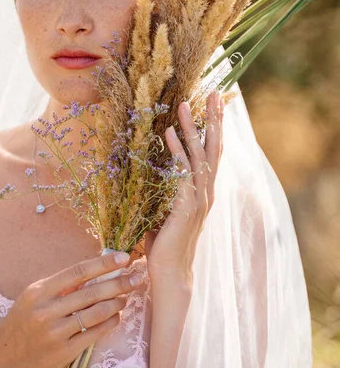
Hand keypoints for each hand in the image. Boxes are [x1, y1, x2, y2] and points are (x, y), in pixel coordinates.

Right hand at [0, 251, 142, 367]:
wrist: (3, 358)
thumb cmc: (23, 321)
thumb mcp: (34, 296)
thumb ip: (61, 284)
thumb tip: (95, 268)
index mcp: (40, 291)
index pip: (78, 272)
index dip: (104, 263)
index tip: (124, 257)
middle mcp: (47, 310)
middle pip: (92, 292)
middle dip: (120, 283)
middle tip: (138, 277)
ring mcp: (56, 333)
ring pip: (96, 313)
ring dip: (117, 303)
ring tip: (126, 297)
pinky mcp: (64, 352)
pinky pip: (94, 334)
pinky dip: (110, 322)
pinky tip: (117, 316)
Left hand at [145, 91, 223, 283]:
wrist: (170, 273)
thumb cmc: (165, 243)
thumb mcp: (166, 209)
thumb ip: (166, 188)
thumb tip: (151, 169)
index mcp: (204, 191)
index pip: (213, 153)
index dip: (216, 128)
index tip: (216, 105)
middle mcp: (207, 191)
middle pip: (214, 148)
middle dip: (215, 120)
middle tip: (215, 94)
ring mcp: (199, 198)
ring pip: (198, 155)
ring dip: (192, 128)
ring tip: (185, 104)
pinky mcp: (186, 206)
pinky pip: (181, 172)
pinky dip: (176, 151)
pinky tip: (170, 133)